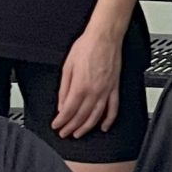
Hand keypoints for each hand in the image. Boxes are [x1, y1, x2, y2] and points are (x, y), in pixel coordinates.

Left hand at [54, 22, 124, 138]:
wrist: (104, 37)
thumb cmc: (86, 47)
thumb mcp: (67, 66)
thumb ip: (64, 88)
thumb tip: (61, 104)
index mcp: (80, 85)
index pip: (69, 110)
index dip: (62, 121)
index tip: (57, 126)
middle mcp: (94, 91)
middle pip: (81, 116)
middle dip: (71, 127)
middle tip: (64, 133)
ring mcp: (106, 91)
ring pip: (96, 116)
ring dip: (87, 128)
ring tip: (79, 134)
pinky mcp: (114, 88)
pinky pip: (113, 108)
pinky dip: (109, 120)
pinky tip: (104, 126)